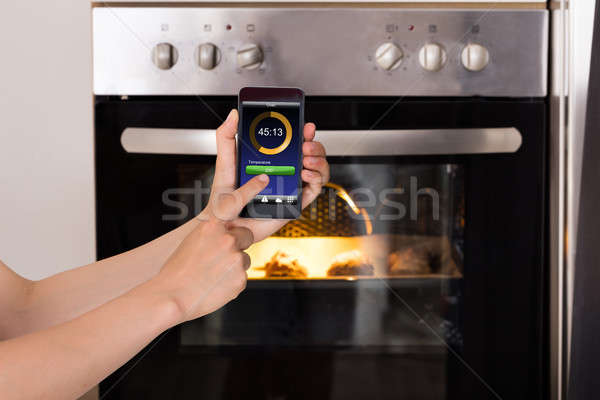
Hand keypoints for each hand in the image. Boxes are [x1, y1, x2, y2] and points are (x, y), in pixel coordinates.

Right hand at [154, 174, 268, 322]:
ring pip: (243, 258)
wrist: (171, 296)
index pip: (235, 201)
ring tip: (211, 275)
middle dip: (237, 244)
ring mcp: (236, 258)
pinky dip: (231, 282)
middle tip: (218, 257)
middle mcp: (227, 240)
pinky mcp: (241, 278)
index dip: (252, 188)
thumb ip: (212, 234)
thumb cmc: (177, 270)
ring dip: (232, 266)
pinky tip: (216, 285)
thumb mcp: (192, 242)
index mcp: (212, 227)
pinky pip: (241, 276)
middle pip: (245, 236)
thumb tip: (223, 237)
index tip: (264, 179)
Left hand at [202, 109, 329, 240]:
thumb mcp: (225, 162)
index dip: (304, 132)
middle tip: (306, 144)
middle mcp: (285, 170)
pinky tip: (305, 174)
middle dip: (315, 145)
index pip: (294, 141)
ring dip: (319, 160)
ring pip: (318, 170)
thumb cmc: (223, 196)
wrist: (226, 224)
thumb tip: (234, 115)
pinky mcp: (296, 202)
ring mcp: (292, 186)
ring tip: (306, 159)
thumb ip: (226, 136)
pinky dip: (316, 179)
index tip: (305, 126)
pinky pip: (314, 190)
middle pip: (311, 153)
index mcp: (273, 159)